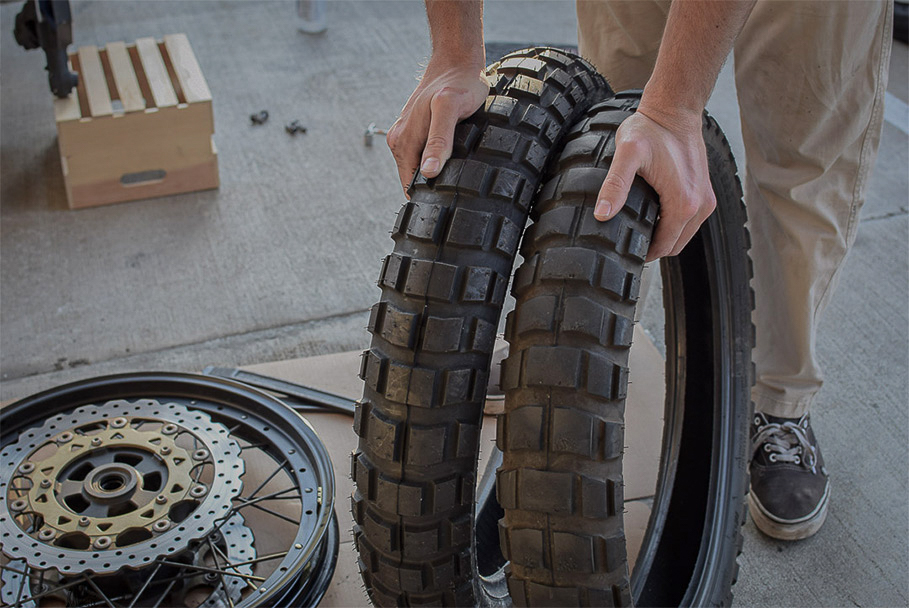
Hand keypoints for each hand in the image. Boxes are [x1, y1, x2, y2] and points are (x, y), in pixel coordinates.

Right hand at [386, 59, 488, 197]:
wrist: (457, 60)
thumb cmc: (458, 83)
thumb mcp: (450, 110)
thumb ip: (439, 141)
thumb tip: (428, 172)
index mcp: (402, 141)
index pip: (410, 186)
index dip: (430, 194)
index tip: (450, 195)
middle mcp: (399, 140)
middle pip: (414, 180)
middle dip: (434, 186)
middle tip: (459, 180)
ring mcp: (406, 135)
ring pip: (419, 169)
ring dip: (436, 173)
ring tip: (458, 167)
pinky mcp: (415, 131)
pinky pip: (422, 156)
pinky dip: (436, 160)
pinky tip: (451, 155)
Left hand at [593, 105, 715, 260]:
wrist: (674, 110)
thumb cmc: (650, 130)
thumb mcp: (627, 154)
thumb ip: (615, 185)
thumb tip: (602, 215)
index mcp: (684, 203)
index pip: (664, 246)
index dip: (644, 254)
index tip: (625, 253)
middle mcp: (700, 205)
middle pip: (676, 245)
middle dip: (654, 248)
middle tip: (627, 244)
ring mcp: (706, 198)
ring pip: (684, 235)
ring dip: (664, 237)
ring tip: (638, 231)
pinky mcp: (705, 191)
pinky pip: (690, 221)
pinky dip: (673, 225)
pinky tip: (653, 217)